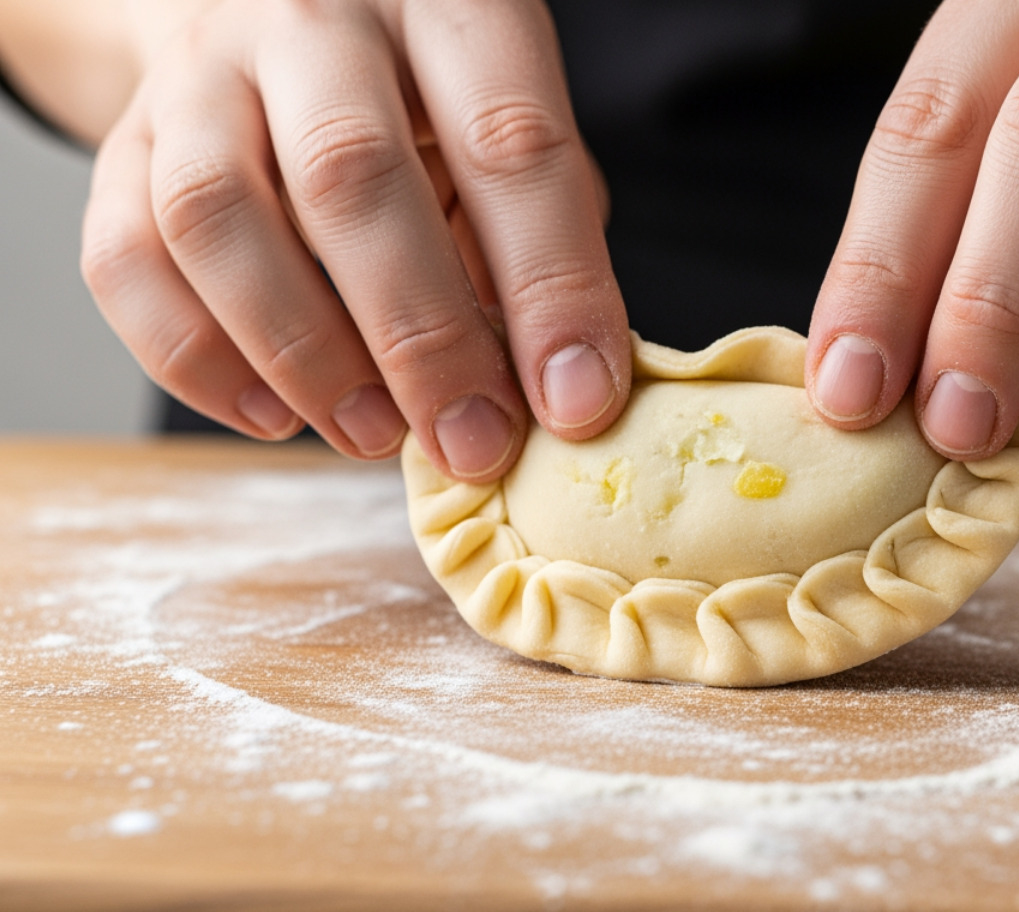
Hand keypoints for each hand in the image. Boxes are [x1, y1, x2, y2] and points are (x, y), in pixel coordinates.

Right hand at [81, 0, 629, 481]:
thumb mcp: (511, 127)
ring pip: (214, 214)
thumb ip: (543, 229)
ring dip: (302, 355)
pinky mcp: (123, 141)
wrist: (269, 7)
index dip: (551, 286)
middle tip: (471, 440)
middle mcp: (314, 19)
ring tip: (375, 434)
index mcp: (446, 7)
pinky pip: (125, 258)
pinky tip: (275, 416)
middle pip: (349, 174)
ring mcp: (201, 74)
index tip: (574, 402)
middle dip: (421, 337)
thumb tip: (557, 381)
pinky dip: (197, 361)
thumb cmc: (426, 97)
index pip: (508, 143)